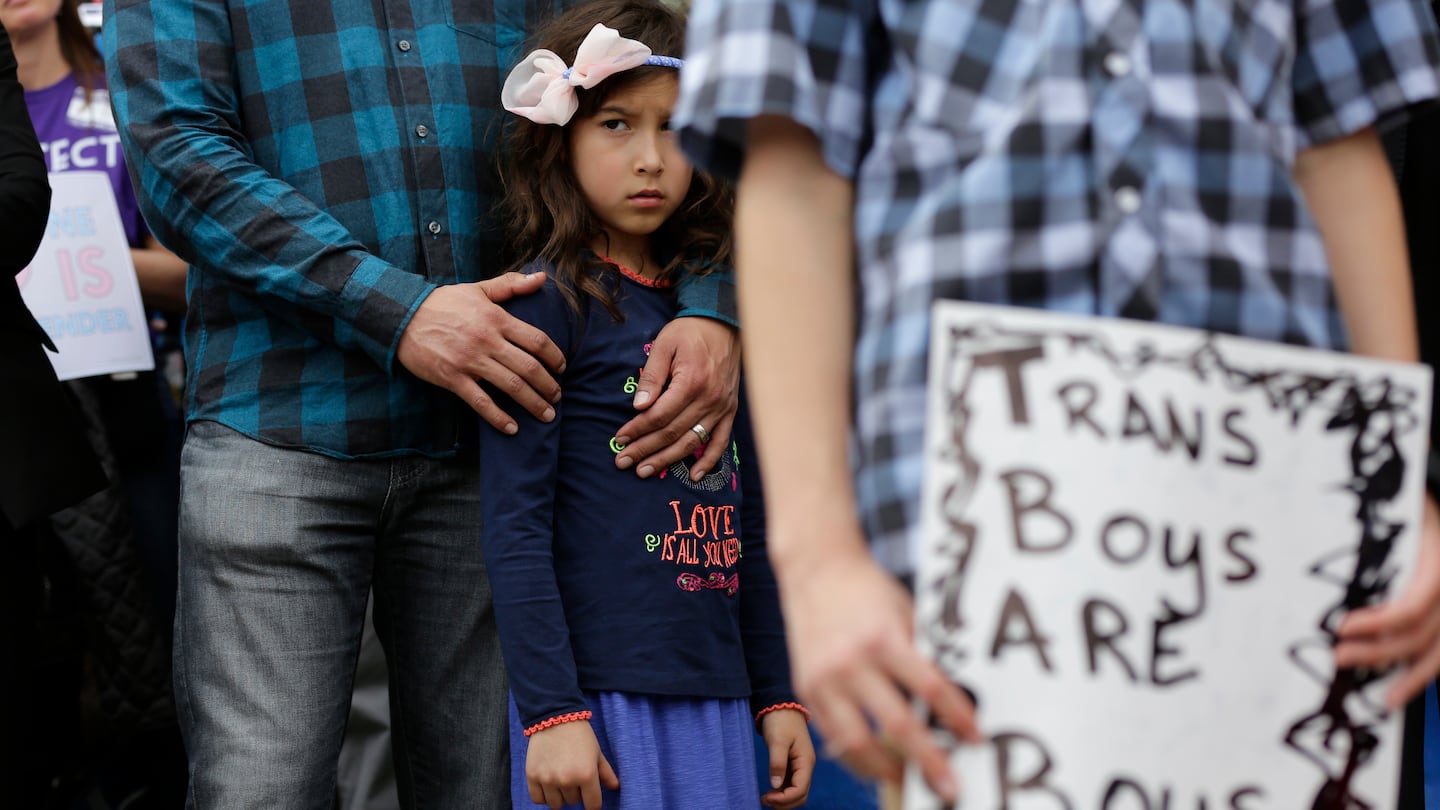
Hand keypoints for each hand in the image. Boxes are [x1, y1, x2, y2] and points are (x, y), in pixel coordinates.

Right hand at [396, 272, 564, 434]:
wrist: (403, 316)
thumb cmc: (444, 303)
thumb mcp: (478, 289)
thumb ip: (511, 285)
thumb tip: (542, 278)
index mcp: (497, 318)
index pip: (537, 340)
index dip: (555, 357)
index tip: (562, 368)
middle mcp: (487, 341)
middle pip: (529, 367)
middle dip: (549, 386)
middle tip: (558, 397)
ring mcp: (470, 361)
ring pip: (511, 386)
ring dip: (533, 404)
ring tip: (547, 415)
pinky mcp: (452, 379)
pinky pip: (480, 402)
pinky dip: (498, 418)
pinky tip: (512, 429)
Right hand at [524, 720, 619, 809]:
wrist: (555, 717)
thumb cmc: (579, 734)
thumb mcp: (597, 752)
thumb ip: (606, 772)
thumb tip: (615, 787)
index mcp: (586, 775)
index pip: (593, 805)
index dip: (593, 803)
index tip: (591, 798)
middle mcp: (567, 780)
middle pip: (573, 802)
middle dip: (576, 792)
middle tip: (574, 776)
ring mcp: (548, 779)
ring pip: (556, 804)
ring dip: (560, 795)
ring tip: (561, 780)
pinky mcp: (532, 776)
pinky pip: (538, 799)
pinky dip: (543, 795)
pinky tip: (548, 784)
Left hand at [614, 316, 738, 480]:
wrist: (724, 324)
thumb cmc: (690, 332)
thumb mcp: (664, 345)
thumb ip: (652, 377)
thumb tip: (639, 407)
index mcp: (691, 382)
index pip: (659, 416)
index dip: (637, 430)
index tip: (619, 439)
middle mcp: (709, 399)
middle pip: (672, 433)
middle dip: (645, 449)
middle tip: (623, 462)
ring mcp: (722, 407)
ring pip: (692, 442)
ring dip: (668, 459)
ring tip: (645, 471)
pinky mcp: (730, 410)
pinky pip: (720, 441)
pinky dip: (709, 461)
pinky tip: (693, 475)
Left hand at [758, 708, 815, 809]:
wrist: (782, 705)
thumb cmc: (781, 720)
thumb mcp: (778, 740)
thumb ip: (777, 762)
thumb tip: (775, 785)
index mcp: (806, 761)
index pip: (800, 789)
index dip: (785, 798)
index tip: (768, 797)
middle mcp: (806, 766)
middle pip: (801, 794)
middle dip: (785, 802)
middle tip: (765, 800)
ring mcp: (801, 765)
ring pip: (797, 791)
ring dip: (783, 798)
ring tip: (765, 798)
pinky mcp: (794, 763)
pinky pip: (791, 783)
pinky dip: (782, 791)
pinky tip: (770, 791)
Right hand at [777, 540, 978, 803]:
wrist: (816, 569)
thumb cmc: (868, 590)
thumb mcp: (903, 612)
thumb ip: (920, 654)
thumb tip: (950, 700)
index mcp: (883, 638)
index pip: (931, 689)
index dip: (957, 718)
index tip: (976, 739)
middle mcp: (851, 662)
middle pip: (898, 725)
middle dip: (929, 761)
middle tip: (950, 787)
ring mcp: (825, 678)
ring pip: (858, 743)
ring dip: (887, 769)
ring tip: (908, 778)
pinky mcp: (806, 688)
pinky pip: (831, 735)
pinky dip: (854, 756)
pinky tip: (873, 763)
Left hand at [1335, 494, 1439, 707]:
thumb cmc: (1417, 502)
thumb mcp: (1400, 512)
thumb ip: (1370, 532)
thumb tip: (1311, 539)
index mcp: (1436, 564)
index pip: (1412, 606)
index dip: (1378, 622)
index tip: (1342, 627)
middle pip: (1420, 634)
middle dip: (1378, 651)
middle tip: (1339, 656)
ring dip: (1410, 678)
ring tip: (1383, 700)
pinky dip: (1425, 673)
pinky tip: (1403, 690)